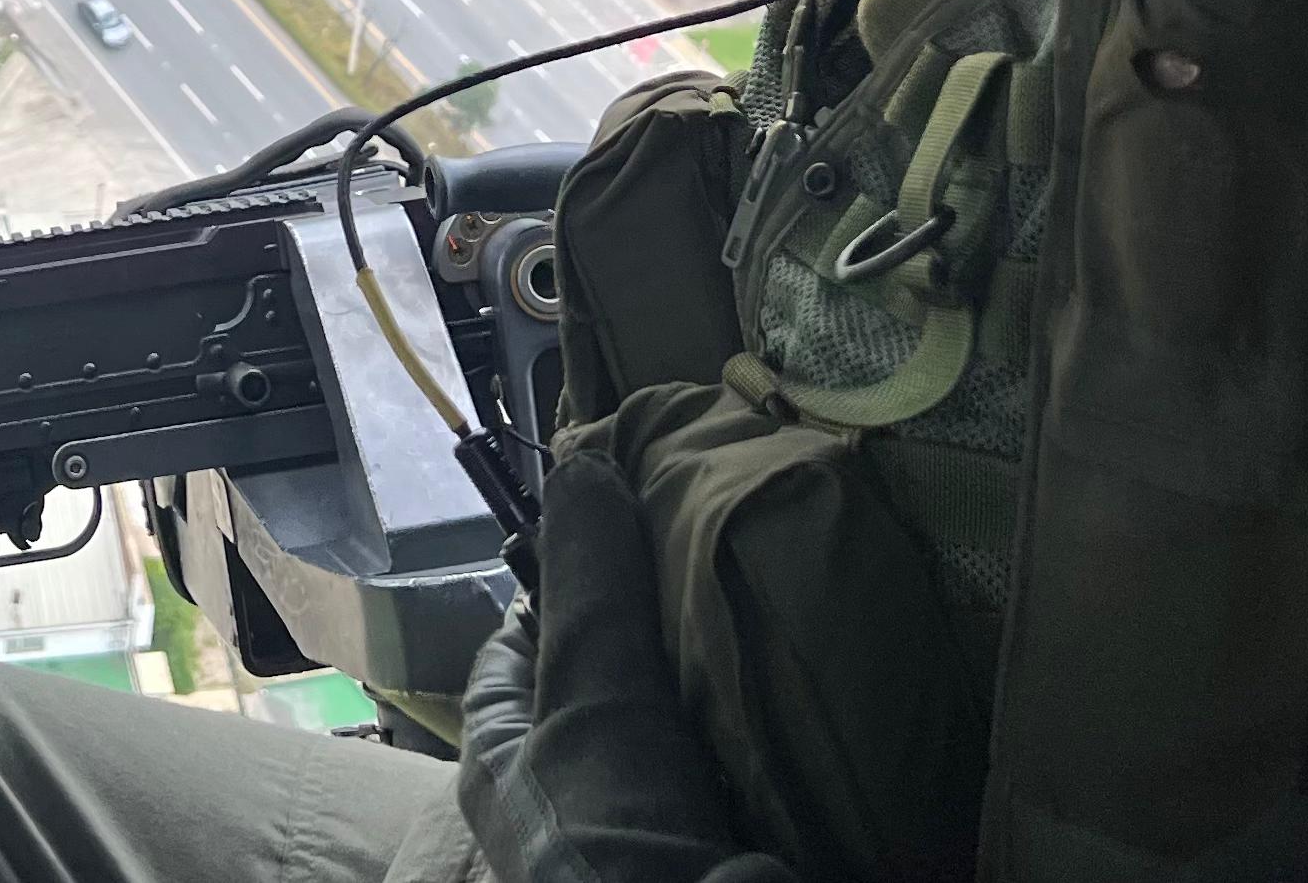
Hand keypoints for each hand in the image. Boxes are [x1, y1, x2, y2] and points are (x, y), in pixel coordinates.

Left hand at [457, 447, 800, 882]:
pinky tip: (805, 682)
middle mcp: (565, 793)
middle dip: (656, 618)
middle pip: (608, 676)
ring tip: (772, 594)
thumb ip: (590, 590)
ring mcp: (644, 822)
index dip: (562, 574)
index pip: (518, 641)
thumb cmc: (615, 841)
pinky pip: (738, 762)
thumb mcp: (592, 699)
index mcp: (502, 758)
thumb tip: (581, 465)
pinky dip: (764, 724)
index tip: (624, 513)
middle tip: (717, 542)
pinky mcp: (717, 842)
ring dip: (719, 670)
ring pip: (679, 716)